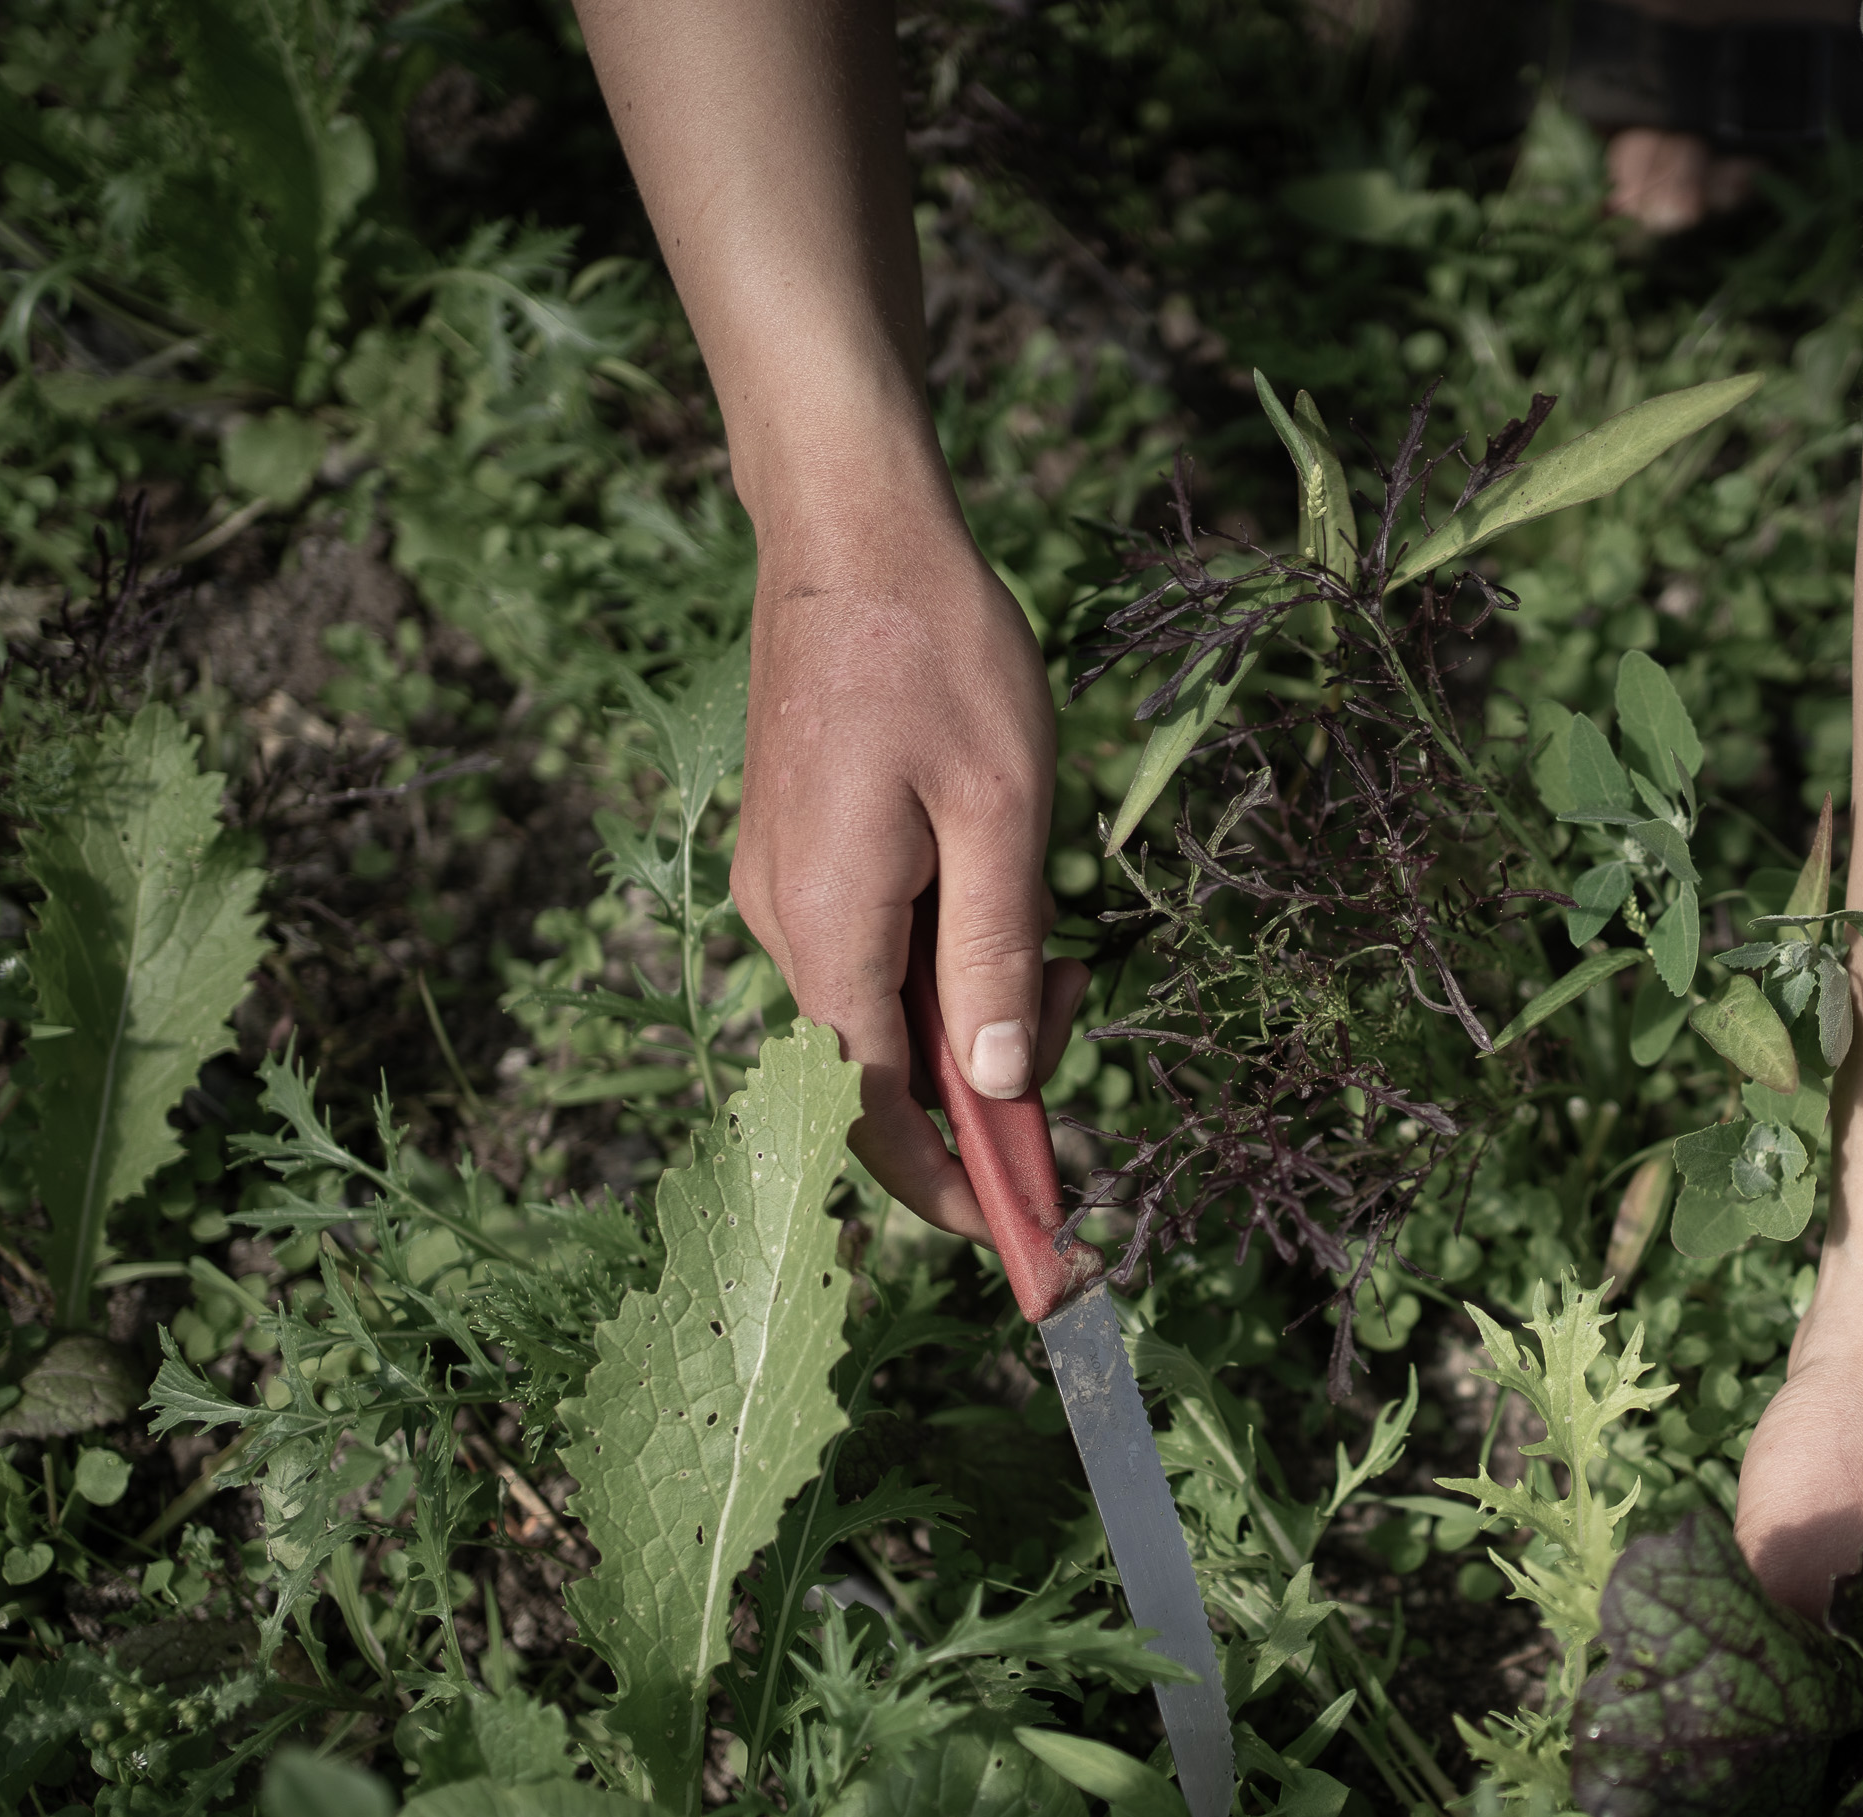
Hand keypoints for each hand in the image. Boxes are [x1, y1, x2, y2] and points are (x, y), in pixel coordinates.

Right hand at [731, 505, 1089, 1241]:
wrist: (848, 526)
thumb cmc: (937, 650)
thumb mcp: (1003, 809)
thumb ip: (998, 959)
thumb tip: (997, 1089)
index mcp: (830, 929)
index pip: (880, 1115)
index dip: (959, 1193)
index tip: (1034, 1243)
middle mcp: (782, 925)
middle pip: (883, 1070)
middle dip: (992, 1076)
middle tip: (1083, 990)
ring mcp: (780, 888)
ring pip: (883, 1007)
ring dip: (977, 1003)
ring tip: (1055, 926)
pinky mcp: (795, 854)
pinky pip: (872, 949)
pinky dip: (945, 952)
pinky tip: (998, 885)